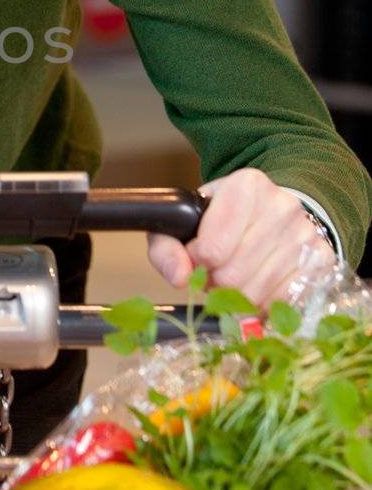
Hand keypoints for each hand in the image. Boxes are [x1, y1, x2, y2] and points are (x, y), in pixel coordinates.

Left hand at [147, 167, 335, 310]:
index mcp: (246, 186)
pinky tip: (260, 284)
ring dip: (238, 295)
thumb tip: (180, 278)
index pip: (210, 249)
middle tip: (218, 269)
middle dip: (216, 281)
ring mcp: (306, 235)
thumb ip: (166, 247)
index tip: (199, 252)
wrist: (274, 212)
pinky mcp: (323, 261)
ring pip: (256, 294)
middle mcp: (282, 206)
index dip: (197, 259)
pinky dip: (264, 303)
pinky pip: (282, 303)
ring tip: (239, 274)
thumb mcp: (186, 221)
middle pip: (232, 276)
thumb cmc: (223, 219)